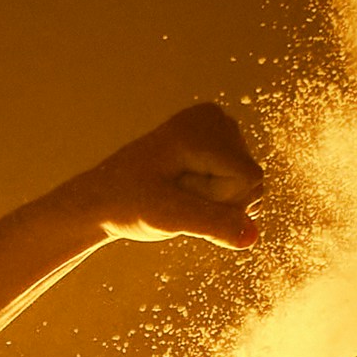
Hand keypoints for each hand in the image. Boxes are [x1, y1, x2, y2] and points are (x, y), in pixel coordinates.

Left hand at [69, 102, 265, 252]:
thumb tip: (252, 237)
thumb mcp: (167, 217)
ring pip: (250, 185)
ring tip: (179, 192)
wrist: (104, 198)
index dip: (219, 200)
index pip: (248, 178)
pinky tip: (188, 189)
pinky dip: (219, 196)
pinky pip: (242, 184)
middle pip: (252, 181)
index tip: (178, 193)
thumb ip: (212, 223)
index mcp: (200, 127)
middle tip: (175, 194)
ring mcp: (218, 129)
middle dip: (219, 201)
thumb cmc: (128, 204)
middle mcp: (215, 119)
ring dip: (218, 201)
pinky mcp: (218, 143)